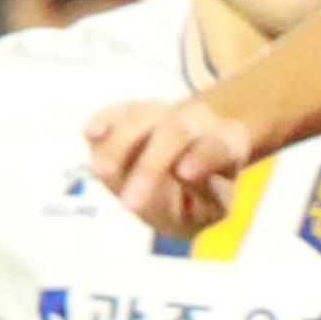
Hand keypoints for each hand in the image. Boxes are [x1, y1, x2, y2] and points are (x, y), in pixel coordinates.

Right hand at [88, 88, 256, 234]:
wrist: (199, 160)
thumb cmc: (204, 197)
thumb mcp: (213, 207)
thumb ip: (203, 199)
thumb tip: (179, 172)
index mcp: (229, 144)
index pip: (217, 148)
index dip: (202, 157)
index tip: (184, 171)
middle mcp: (198, 121)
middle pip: (173, 133)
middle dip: (148, 167)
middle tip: (130, 205)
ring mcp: (166, 112)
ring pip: (143, 117)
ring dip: (120, 145)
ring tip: (102, 173)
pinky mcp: (138, 112)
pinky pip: (121, 111)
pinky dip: (107, 119)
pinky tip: (91, 132)